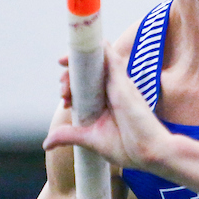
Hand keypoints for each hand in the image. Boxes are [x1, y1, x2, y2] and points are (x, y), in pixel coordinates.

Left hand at [45, 45, 173, 173]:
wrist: (151, 153)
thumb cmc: (129, 147)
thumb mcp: (92, 140)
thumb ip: (70, 135)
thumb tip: (46, 143)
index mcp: (106, 100)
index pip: (86, 82)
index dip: (71, 84)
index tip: (65, 99)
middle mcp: (112, 88)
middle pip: (88, 70)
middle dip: (70, 75)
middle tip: (63, 91)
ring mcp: (118, 83)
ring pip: (96, 61)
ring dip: (77, 63)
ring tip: (66, 77)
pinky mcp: (122, 82)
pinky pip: (110, 57)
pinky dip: (98, 49)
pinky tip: (83, 46)